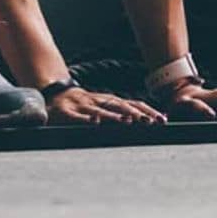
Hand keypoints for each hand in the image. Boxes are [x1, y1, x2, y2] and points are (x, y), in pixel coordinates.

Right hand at [46, 85, 166, 125]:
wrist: (54, 95)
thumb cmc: (84, 105)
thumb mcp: (104, 106)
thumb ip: (122, 112)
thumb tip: (149, 120)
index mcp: (108, 100)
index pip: (132, 103)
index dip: (147, 111)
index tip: (162, 120)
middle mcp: (98, 101)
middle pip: (119, 105)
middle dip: (134, 113)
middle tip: (149, 122)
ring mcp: (82, 105)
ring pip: (100, 110)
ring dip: (114, 116)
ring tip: (127, 121)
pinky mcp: (66, 112)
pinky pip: (77, 116)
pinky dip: (86, 119)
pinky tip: (94, 122)